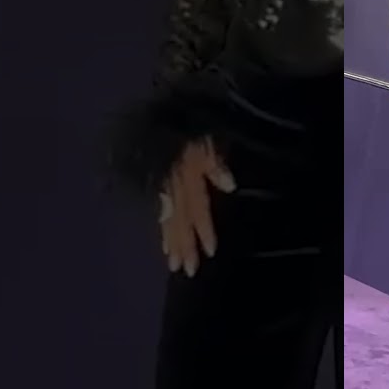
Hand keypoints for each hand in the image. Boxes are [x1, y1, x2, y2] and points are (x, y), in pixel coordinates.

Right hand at [160, 138, 234, 276]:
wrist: (161, 118)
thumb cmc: (191, 127)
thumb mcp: (207, 140)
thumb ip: (216, 164)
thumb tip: (230, 186)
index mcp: (188, 176)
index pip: (198, 209)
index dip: (204, 230)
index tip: (211, 251)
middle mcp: (174, 186)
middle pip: (180, 221)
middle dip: (185, 246)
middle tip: (188, 270)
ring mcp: (164, 187)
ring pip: (168, 220)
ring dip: (172, 243)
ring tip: (174, 265)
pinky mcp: (158, 185)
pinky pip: (160, 212)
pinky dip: (163, 229)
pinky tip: (165, 244)